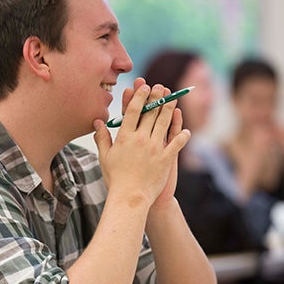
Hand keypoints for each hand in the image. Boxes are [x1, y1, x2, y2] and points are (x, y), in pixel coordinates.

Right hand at [93, 79, 188, 208]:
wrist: (130, 198)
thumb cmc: (115, 179)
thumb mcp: (105, 157)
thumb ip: (102, 138)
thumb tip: (97, 122)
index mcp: (124, 137)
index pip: (133, 111)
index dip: (139, 96)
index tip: (144, 86)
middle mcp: (140, 139)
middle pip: (150, 113)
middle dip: (156, 97)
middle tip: (161, 86)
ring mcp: (155, 148)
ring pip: (164, 123)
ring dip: (169, 108)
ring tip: (173, 98)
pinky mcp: (166, 158)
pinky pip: (177, 143)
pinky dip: (182, 135)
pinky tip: (186, 129)